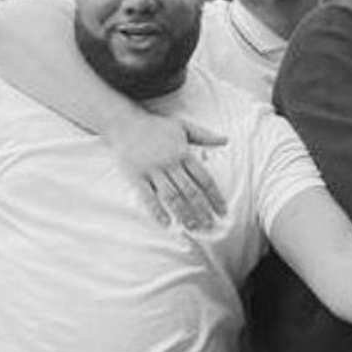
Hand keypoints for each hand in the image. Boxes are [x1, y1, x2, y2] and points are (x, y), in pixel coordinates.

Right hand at [104, 111, 227, 230]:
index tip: (222, 211)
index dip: (215, 196)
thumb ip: (204, 136)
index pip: (204, 179)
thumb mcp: (183, 126)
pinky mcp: (137, 177)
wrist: (125, 123)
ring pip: (172, 196)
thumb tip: (226, 140)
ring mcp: (153, 171)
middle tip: (210, 226)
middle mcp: (170, 163)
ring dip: (184, 214)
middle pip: (190, 191)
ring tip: (193, 228)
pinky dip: (157, 211)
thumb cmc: (155, 126)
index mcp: (183, 153)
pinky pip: (148, 197)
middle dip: (202, 210)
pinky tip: (166, 223)